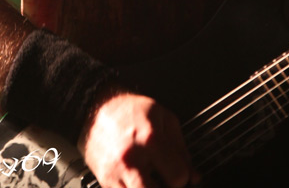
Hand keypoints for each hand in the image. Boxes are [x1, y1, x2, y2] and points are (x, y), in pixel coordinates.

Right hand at [78, 91, 200, 187]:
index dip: (184, 176)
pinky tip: (138, 181)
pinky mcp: (105, 182)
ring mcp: (116, 174)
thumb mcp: (162, 116)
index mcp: (151, 140)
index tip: (180, 172)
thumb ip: (181, 147)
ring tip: (151, 180)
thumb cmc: (129, 110)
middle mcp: (132, 160)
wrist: (94, 108)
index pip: (178, 176)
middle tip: (166, 180)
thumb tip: (194, 175)